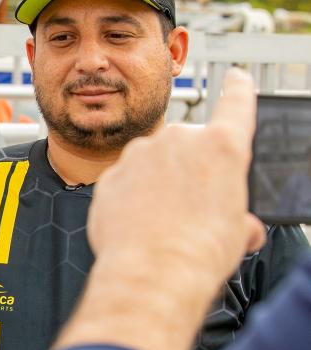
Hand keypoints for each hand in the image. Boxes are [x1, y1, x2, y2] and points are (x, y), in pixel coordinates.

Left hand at [56, 69, 266, 349]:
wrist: (151, 271)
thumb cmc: (198, 252)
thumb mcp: (236, 233)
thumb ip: (236, 216)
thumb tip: (239, 227)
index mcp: (222, 147)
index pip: (236, 104)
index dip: (238, 89)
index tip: (236, 77)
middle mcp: (179, 141)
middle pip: (187, 148)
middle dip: (187, 173)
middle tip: (189, 211)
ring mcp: (139, 155)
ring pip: (151, 165)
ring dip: (155, 187)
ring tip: (161, 224)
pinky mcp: (110, 175)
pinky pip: (123, 184)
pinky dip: (128, 201)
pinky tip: (136, 227)